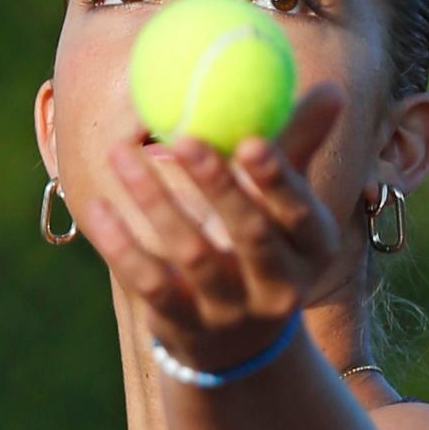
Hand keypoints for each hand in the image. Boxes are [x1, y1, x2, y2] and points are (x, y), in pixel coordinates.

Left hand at [79, 82, 345, 370]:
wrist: (238, 341)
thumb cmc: (264, 245)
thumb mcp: (288, 206)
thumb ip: (298, 146)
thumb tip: (331, 88)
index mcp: (312, 249)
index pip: (299, 214)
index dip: (277, 179)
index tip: (250, 141)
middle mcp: (279, 287)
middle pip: (251, 235)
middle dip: (218, 187)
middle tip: (184, 138)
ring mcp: (231, 311)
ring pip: (193, 254)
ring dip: (156, 201)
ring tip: (121, 152)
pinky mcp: (184, 325)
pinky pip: (149, 283)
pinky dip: (121, 245)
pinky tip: (97, 206)